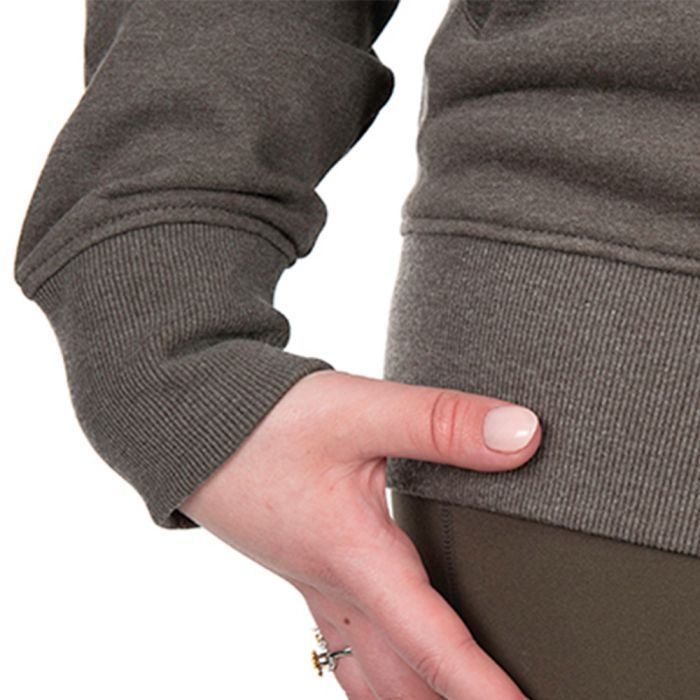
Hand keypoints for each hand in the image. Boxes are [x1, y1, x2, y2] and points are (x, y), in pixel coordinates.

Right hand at [179, 369, 539, 698]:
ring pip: (370, 676)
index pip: (436, 645)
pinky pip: (343, 647)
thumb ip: (440, 423)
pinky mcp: (303, 571)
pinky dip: (378, 677)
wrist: (192, 424)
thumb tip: (520, 436)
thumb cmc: (265, 421)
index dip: (487, 691)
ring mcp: (314, 586)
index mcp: (357, 559)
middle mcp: (336, 587)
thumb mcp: (357, 412)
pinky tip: (392, 666)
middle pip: (403, 683)